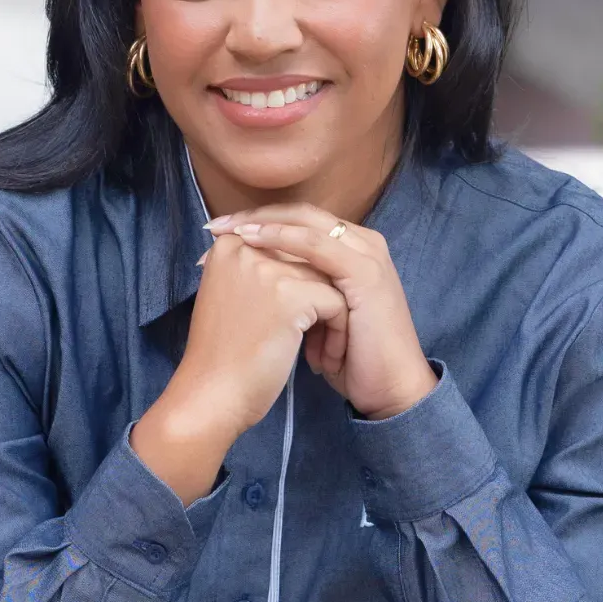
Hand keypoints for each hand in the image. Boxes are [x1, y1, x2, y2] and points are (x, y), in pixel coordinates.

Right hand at [176, 231, 350, 437]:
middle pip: (310, 260)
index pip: (287, 245)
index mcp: (229, 243)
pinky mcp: (291, 294)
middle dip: (317, 299)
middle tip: (307, 340)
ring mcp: (268, 268)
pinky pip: (337, 303)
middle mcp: (246, 245)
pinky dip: (336, 334)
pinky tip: (320, 360)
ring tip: (316, 350)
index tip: (283, 323)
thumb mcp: (231, 295)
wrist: (211, 395)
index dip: (298, 285)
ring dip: (331, 318)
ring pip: (329, 280)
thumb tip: (297, 257)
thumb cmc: (223, 354)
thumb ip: (257, 269)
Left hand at [201, 204, 437, 419]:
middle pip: (301, 213)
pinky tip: (255, 242)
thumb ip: (293, 288)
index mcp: (350, 249)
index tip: (216, 232)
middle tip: (215, 225)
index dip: (256, 221)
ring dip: (265, 223)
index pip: (298, 220)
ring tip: (229, 231)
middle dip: (254, 215)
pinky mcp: (365, 273)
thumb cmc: (348, 358)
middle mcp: (361, 243)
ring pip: (308, 222)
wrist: (387, 388)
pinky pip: (318, 245)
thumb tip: (245, 276)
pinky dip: (283, 239)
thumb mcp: (314, 315)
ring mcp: (366, 255)